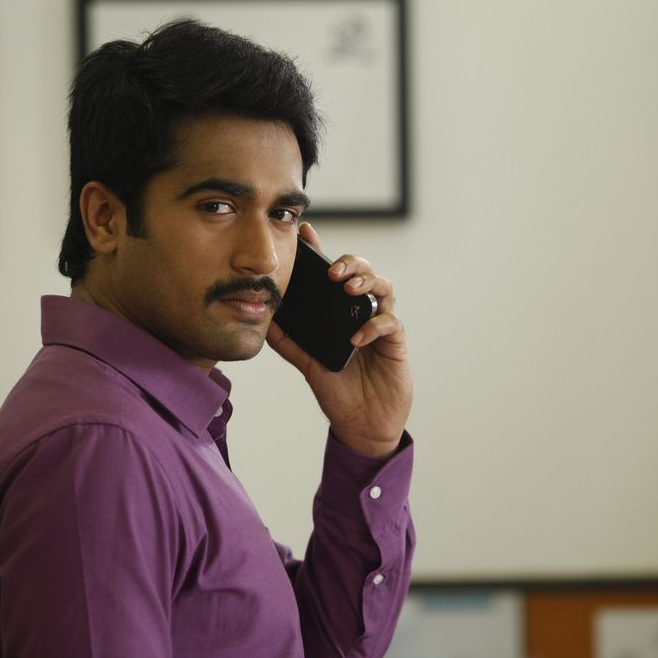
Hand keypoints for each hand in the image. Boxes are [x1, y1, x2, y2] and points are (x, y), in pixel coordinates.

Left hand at [267, 222, 411, 457]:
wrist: (361, 424)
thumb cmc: (337, 391)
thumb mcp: (306, 363)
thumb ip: (287, 341)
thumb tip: (263, 318)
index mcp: (339, 312)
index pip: (333, 275)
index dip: (322, 251)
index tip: (306, 233)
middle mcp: (361, 313)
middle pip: (363, 272)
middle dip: (350, 263)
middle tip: (334, 272)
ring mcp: (380, 325)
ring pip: (383, 288)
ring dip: (367, 282)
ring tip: (348, 289)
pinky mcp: (395, 343)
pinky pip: (389, 323)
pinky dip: (373, 325)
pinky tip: (356, 336)